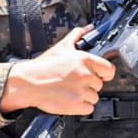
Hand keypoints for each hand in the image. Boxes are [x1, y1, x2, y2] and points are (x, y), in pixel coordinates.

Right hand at [0, 25, 115, 115]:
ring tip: (71, 90)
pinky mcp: (76, 105)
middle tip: (75, 82)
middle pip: (100, 85)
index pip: (109, 70)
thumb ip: (78, 35)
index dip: (105, 73)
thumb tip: (89, 28)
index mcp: (85, 60)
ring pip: (94, 97)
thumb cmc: (44, 66)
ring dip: (85, 96)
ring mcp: (81, 91)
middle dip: (89, 84)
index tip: (99, 75)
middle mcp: (85, 75)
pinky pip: (89, 109)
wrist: (29, 82)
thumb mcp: (62, 46)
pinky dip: (81, 106)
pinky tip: (71, 99)